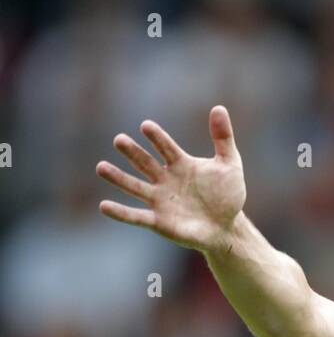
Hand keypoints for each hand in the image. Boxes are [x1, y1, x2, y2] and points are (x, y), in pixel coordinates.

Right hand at [96, 105, 245, 252]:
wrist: (227, 228)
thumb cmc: (227, 196)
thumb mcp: (230, 165)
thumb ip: (223, 138)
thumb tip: (219, 108)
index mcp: (181, 164)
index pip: (166, 147)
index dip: (157, 138)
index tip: (146, 126)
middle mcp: (166, 179)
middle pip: (145, 163)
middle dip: (132, 152)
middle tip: (119, 140)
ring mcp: (160, 200)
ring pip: (135, 187)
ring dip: (118, 178)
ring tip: (101, 168)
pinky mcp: (159, 222)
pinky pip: (136, 217)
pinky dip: (120, 212)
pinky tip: (104, 206)